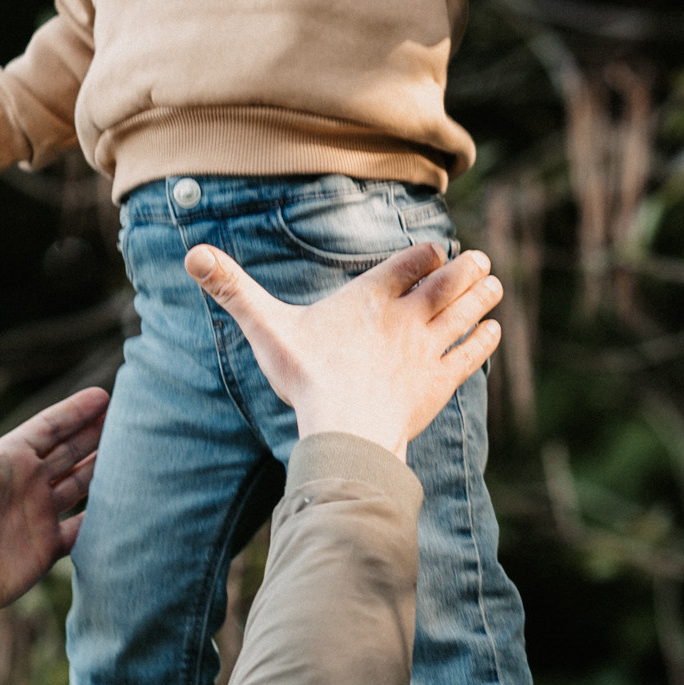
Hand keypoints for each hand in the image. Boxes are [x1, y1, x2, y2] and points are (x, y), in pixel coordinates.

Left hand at [0, 378, 109, 646]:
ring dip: (105, 468)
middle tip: (132, 417)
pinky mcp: (48, 546)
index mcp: (8, 461)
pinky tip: (127, 503)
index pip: (48, 427)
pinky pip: (83, 525)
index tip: (104, 395)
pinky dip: (103, 515)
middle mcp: (26, 484)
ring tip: (137, 453)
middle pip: (69, 451)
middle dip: (97, 433)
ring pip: (81, 484)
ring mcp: (39, 514)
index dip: (74, 411)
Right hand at [182, 237, 500, 454]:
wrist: (343, 431)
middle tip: (480, 263)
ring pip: (469, 311)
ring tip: (493, 286)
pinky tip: (491, 330)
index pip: (416, 259)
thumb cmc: (306, 378)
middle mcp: (409, 316)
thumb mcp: (266, 328)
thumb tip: (190, 253)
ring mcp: (429, 349)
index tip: (434, 255)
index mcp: (374, 295)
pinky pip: (472, 353)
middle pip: (453, 279)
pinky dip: (485, 338)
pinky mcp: (440, 382)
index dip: (429, 254)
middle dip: (469, 268)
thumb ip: (234, 290)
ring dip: (485, 296)